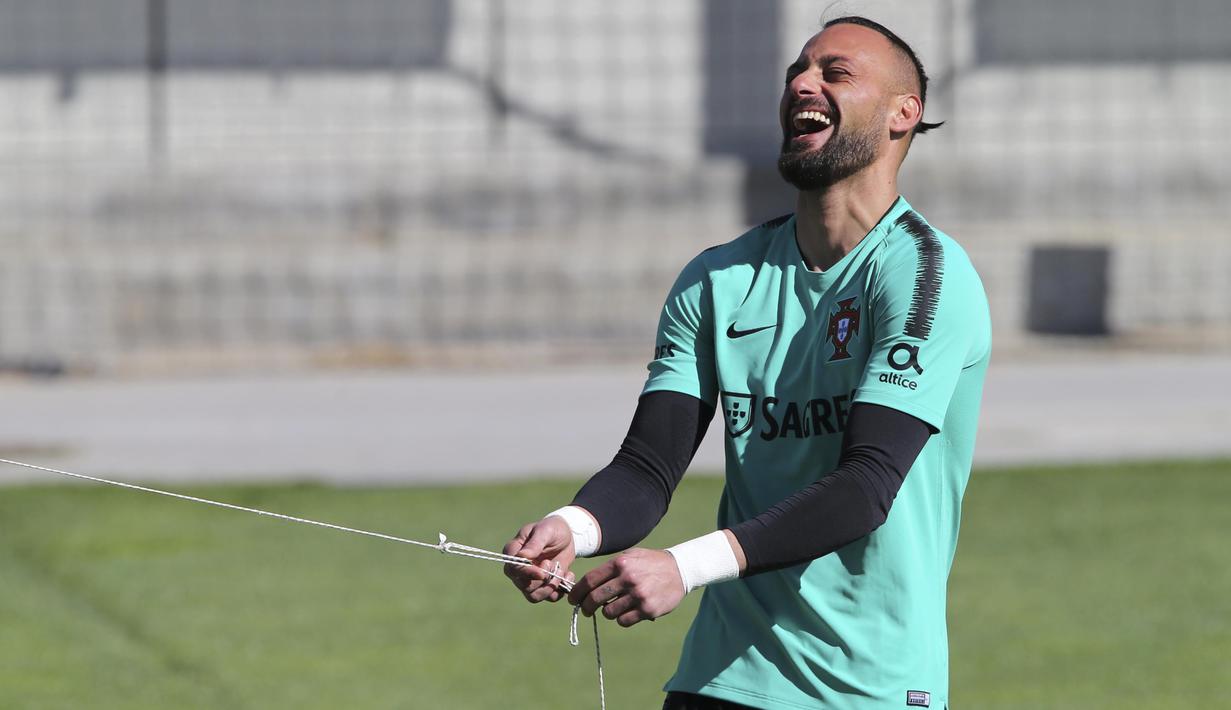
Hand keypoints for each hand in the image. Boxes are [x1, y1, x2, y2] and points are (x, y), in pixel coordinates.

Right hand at [503, 516, 575, 602]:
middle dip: (543, 579)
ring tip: (561, 570)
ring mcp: (530, 579)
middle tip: (553, 564)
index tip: (542, 573)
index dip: (527, 573)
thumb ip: (535, 543)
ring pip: (534, 596)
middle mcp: (518, 569)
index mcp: (513, 551)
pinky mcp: (544, 586)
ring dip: (551, 586)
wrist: (567, 536)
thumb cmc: (552, 529)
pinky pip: (549, 598)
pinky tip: (568, 574)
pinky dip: (561, 590)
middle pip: (523, 586)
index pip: (513, 568)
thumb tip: (522, 556)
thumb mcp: (545, 531)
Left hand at [568, 548, 685, 626]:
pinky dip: (621, 619)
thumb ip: (610, 568)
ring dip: (606, 612)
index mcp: (620, 563)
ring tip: (612, 608)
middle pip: (594, 598)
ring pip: (608, 612)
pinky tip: (626, 612)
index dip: (577, 592)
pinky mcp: (647, 609)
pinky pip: (623, 621)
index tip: (573, 599)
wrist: (680, 569)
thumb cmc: (650, 563)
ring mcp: (638, 595)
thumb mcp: (630, 556)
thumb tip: (586, 586)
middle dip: (586, 607)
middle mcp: (628, 578)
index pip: (589, 580)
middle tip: (586, 610)